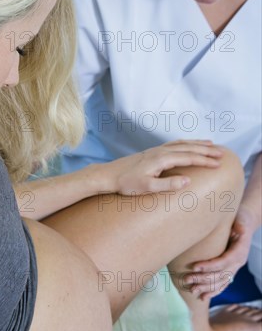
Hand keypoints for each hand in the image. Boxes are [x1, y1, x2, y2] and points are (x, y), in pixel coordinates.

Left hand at [102, 140, 222, 194]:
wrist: (108, 175)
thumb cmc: (126, 183)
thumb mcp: (147, 187)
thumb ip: (168, 184)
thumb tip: (187, 180)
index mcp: (161, 159)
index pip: (188, 158)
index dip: (205, 160)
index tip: (219, 164)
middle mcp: (160, 151)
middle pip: (188, 148)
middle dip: (206, 150)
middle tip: (222, 153)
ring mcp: (156, 150)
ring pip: (182, 144)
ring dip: (197, 144)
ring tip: (211, 145)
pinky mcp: (152, 152)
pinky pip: (174, 144)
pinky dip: (185, 143)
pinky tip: (188, 145)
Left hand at [185, 205, 258, 299]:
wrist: (245, 222)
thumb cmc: (239, 218)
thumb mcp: (241, 218)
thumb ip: (240, 224)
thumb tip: (239, 227)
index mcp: (240, 251)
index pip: (223, 262)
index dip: (209, 266)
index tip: (194, 266)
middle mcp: (238, 262)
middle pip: (220, 274)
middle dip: (203, 278)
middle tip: (187, 279)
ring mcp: (234, 268)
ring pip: (220, 282)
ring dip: (206, 287)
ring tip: (192, 290)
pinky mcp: (230, 270)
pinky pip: (222, 284)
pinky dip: (213, 291)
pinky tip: (203, 297)